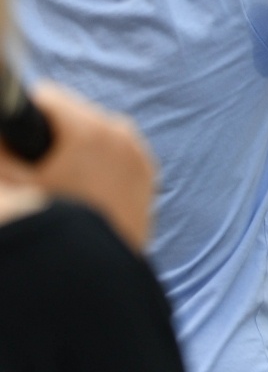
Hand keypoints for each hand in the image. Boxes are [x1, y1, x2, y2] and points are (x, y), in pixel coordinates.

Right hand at [0, 82, 155, 248]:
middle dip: (51, 136)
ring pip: (96, 136)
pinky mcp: (148, 176)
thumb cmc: (49, 223)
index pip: (46, 97)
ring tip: (58, 183)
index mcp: (91, 129)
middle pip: (73, 116)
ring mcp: (139, 156)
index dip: (23, 117)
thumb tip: (1, 130)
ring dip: (75, 150)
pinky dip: (98, 166)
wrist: (92, 274)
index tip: (15, 141)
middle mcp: (122, 135)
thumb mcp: (10, 183)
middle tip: (36, 171)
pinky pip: (116, 157)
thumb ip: (1, 149)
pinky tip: (81, 189)